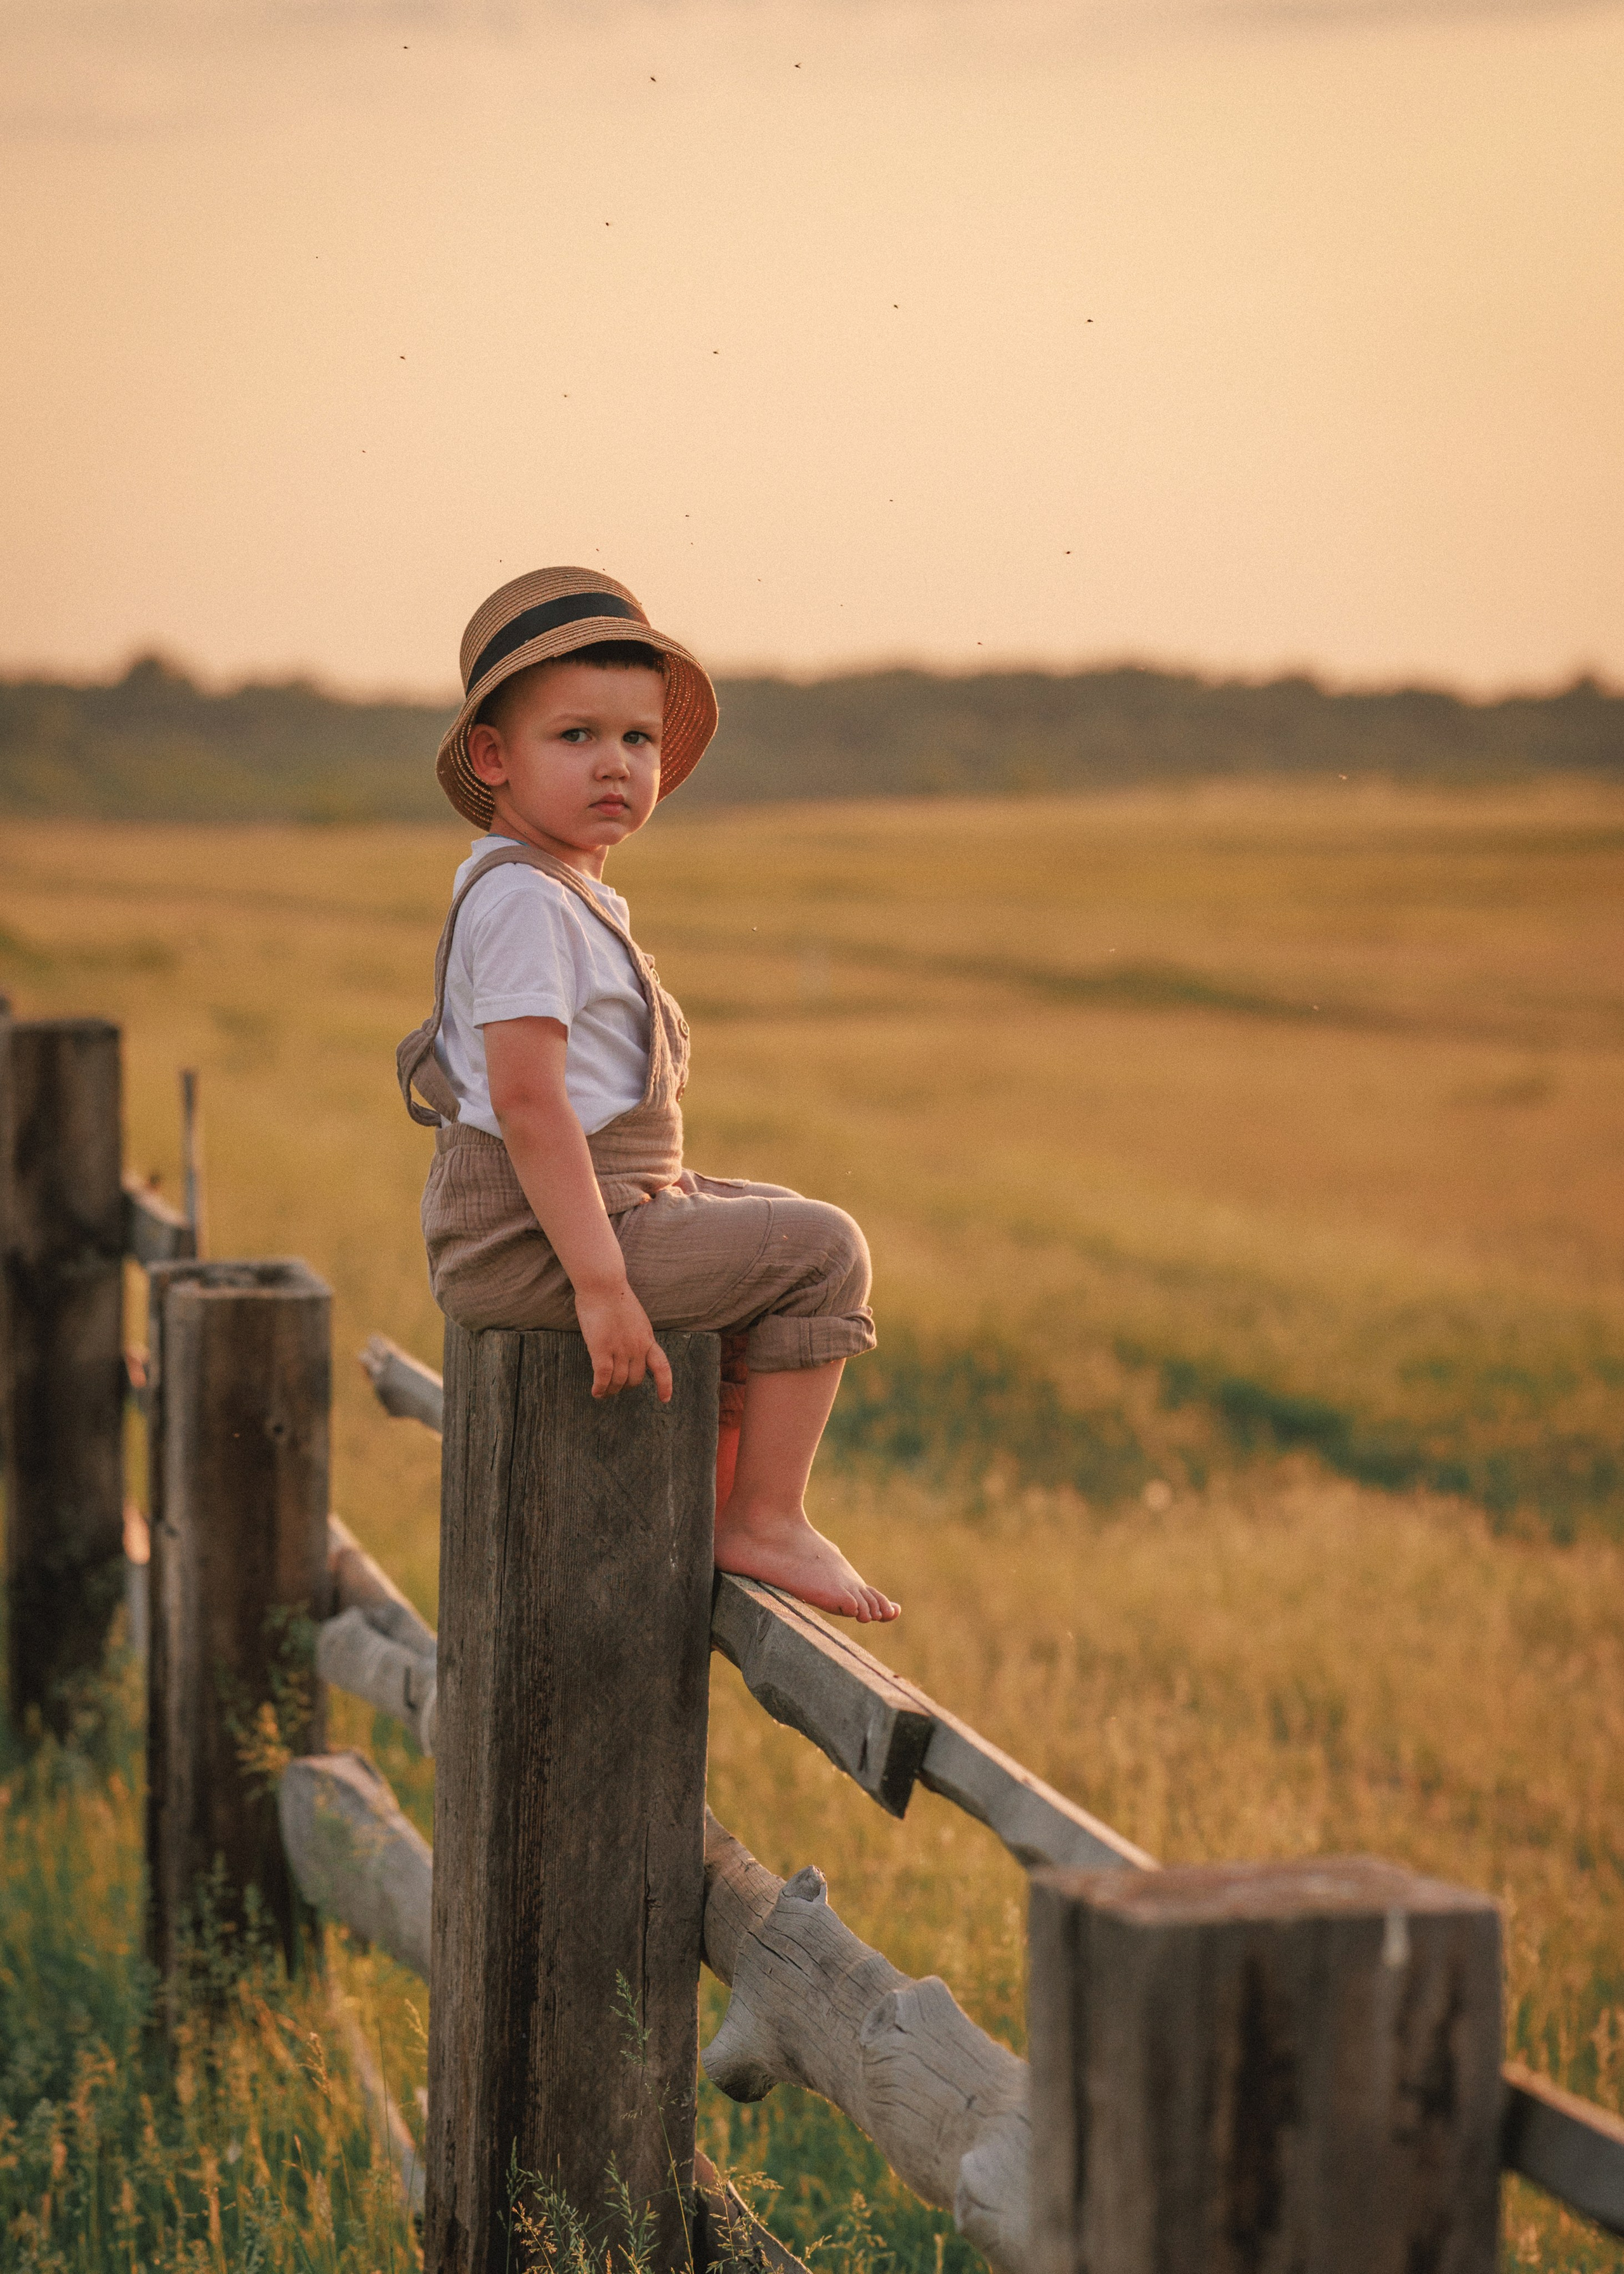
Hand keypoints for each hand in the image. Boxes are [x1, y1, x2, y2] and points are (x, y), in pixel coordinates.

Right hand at [573, 1281, 672, 1402]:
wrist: (604, 1284)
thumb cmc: (615, 1296)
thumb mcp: (635, 1318)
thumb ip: (634, 1335)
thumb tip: (628, 1348)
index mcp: (647, 1338)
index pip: (662, 1367)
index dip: (665, 1385)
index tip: (665, 1399)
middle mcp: (637, 1347)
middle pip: (635, 1379)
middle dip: (625, 1386)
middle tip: (615, 1388)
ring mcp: (620, 1349)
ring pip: (618, 1381)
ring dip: (611, 1391)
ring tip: (603, 1393)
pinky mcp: (602, 1349)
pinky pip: (603, 1377)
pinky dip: (600, 1388)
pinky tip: (596, 1392)